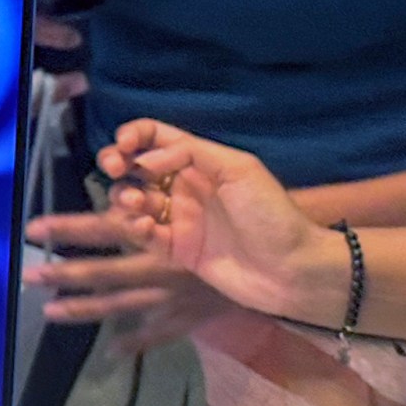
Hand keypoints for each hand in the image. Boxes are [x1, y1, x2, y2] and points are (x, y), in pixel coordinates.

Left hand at [22, 207, 229, 348]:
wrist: (280, 260)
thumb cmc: (233, 222)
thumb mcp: (190, 207)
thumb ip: (151, 206)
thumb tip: (113, 198)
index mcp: (161, 235)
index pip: (104, 227)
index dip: (68, 228)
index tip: (34, 228)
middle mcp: (159, 269)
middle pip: (104, 273)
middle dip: (65, 275)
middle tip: (29, 277)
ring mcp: (172, 299)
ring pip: (120, 306)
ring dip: (84, 309)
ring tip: (50, 312)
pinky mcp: (189, 318)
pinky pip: (157, 334)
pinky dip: (134, 343)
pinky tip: (113, 351)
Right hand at [97, 119, 339, 322]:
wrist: (291, 270)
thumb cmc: (271, 214)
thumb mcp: (238, 169)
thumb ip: (190, 153)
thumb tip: (144, 159)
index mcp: (199, 162)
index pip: (155, 138)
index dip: (133, 135)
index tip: (124, 146)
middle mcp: (183, 186)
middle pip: (134, 167)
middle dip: (116, 163)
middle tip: (114, 168)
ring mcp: (177, 218)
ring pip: (131, 200)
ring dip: (124, 197)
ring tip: (137, 204)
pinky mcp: (174, 250)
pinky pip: (141, 234)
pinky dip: (135, 228)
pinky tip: (147, 228)